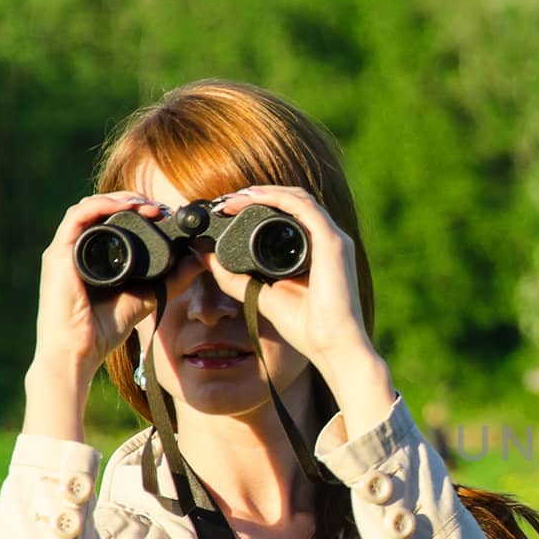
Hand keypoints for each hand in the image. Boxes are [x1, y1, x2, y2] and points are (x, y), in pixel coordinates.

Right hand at [32, 191, 167, 377]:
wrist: (79, 351)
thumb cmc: (103, 329)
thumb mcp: (147, 297)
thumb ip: (171, 279)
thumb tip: (197, 260)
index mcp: (94, 256)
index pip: (111, 219)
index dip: (137, 210)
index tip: (166, 214)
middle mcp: (77, 248)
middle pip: (101, 208)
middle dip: (132, 201)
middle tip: (160, 208)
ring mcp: (65, 249)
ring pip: (89, 206)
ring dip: (120, 200)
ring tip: (147, 206)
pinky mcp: (58, 254)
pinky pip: (78, 217)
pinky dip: (102, 206)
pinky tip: (125, 208)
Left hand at [204, 186, 373, 380]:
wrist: (332, 346)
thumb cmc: (307, 328)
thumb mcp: (261, 294)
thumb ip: (234, 276)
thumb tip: (204, 256)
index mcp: (316, 251)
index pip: (288, 215)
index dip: (258, 206)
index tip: (228, 211)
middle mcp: (328, 240)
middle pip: (292, 201)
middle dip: (258, 195)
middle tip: (227, 202)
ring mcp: (334, 239)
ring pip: (297, 198)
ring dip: (264, 193)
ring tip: (235, 199)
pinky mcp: (333, 242)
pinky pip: (303, 207)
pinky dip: (276, 198)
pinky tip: (252, 199)